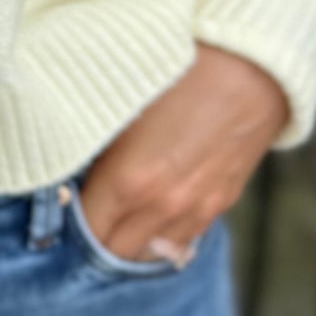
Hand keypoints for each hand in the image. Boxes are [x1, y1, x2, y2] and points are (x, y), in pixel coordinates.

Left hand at [75, 42, 287, 266]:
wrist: (254, 62)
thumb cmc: (179, 69)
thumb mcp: (122, 104)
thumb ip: (96, 147)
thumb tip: (73, 168)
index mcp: (128, 182)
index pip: (86, 230)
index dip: (69, 219)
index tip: (61, 203)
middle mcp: (162, 206)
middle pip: (116, 252)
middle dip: (96, 237)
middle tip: (84, 212)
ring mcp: (196, 209)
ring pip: (152, 253)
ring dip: (131, 241)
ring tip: (116, 218)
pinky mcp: (223, 201)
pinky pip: (184, 239)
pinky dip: (163, 235)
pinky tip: (153, 215)